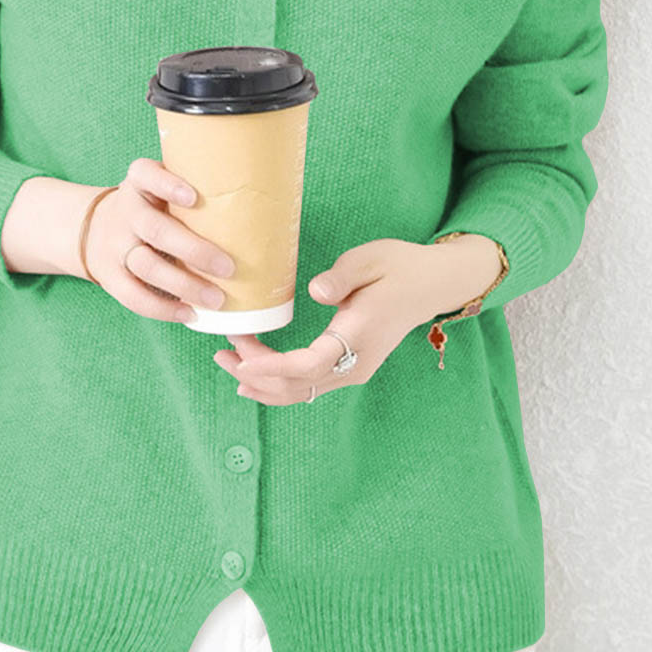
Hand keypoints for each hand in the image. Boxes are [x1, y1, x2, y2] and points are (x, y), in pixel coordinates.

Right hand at [84, 157, 236, 323]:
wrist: (95, 229)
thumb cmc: (154, 207)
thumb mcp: (163, 188)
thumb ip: (199, 191)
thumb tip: (267, 208)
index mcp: (140, 182)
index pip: (147, 175)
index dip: (168, 185)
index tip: (194, 198)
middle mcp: (126, 210)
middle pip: (155, 229)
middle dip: (193, 250)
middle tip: (229, 267)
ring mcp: (115, 244)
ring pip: (146, 266)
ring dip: (184, 284)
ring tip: (218, 299)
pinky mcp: (110, 275)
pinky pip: (133, 296)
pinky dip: (162, 308)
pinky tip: (190, 313)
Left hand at [211, 235, 498, 403]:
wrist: (431, 285)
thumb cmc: (399, 268)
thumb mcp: (371, 259)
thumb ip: (343, 275)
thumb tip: (316, 291)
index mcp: (358, 337)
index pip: (308, 366)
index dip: (270, 367)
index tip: (239, 357)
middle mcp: (355, 364)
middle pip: (297, 385)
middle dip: (254, 374)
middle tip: (220, 352)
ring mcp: (353, 370)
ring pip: (301, 391)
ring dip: (262, 382)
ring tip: (227, 363)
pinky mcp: (349, 367)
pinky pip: (309, 386)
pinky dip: (278, 383)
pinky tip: (254, 377)